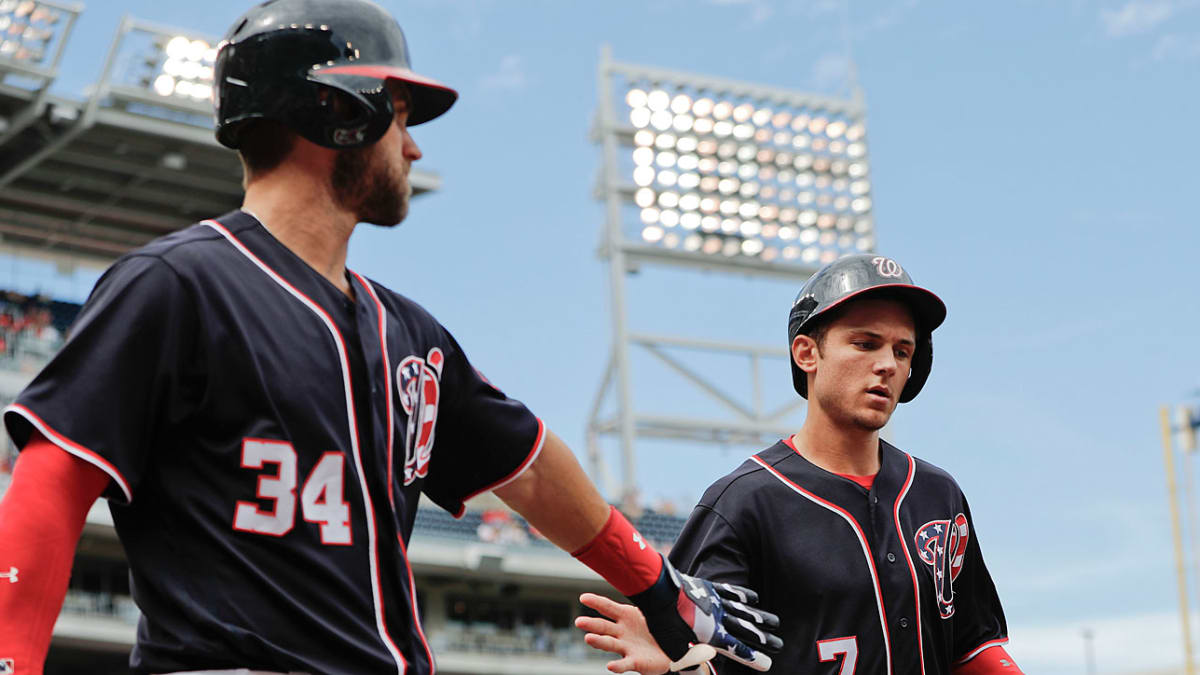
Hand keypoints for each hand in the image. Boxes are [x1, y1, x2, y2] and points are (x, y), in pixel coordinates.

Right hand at [576, 593, 714, 673]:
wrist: (670, 649)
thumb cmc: (656, 628)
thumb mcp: (652, 610)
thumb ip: (648, 598)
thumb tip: (651, 577)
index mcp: (625, 616)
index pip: (607, 607)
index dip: (596, 602)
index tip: (583, 598)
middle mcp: (621, 631)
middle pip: (603, 626)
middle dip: (591, 624)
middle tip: (579, 622)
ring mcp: (626, 647)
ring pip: (610, 643)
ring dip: (599, 641)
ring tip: (589, 638)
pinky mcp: (634, 661)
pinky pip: (625, 664)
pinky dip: (617, 666)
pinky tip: (610, 666)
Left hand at [628, 557, 781, 671]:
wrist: (657, 590)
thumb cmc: (663, 622)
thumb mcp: (675, 649)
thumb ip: (691, 661)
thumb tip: (704, 672)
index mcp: (712, 635)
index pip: (738, 650)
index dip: (753, 658)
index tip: (768, 664)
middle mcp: (719, 619)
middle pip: (747, 630)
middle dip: (764, 639)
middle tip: (779, 644)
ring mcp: (716, 602)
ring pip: (744, 611)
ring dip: (760, 617)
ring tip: (775, 623)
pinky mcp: (709, 588)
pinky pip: (731, 591)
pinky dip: (744, 595)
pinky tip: (754, 599)